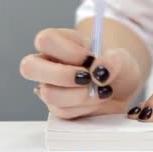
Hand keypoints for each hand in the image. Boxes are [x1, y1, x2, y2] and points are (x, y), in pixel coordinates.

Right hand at [19, 28, 142, 118]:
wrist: (120, 88)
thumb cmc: (115, 67)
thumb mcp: (123, 59)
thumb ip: (114, 60)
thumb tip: (99, 70)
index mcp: (59, 43)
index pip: (45, 40)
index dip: (66, 50)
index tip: (90, 58)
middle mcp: (47, 64)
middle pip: (29, 67)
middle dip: (62, 75)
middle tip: (87, 78)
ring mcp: (49, 87)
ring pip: (48, 94)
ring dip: (80, 95)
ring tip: (101, 91)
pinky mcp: (57, 108)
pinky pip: (63, 112)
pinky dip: (85, 108)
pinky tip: (98, 100)